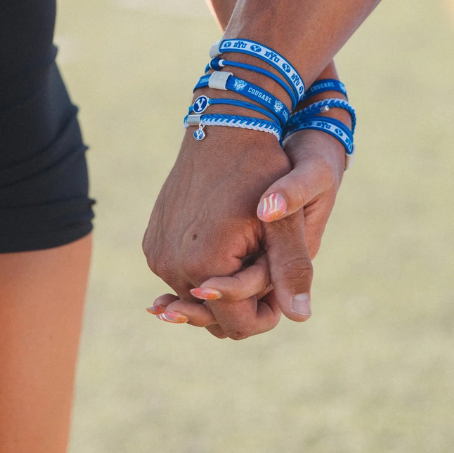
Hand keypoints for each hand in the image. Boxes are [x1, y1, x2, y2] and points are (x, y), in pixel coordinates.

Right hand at [145, 128, 345, 336]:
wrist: (224, 128)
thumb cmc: (262, 172)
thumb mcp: (284, 223)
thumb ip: (291, 270)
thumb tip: (301, 317)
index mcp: (204, 264)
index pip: (236, 324)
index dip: (266, 317)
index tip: (284, 292)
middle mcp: (171, 265)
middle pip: (212, 317)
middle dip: (244, 304)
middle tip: (268, 271)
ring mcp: (157, 254)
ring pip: (196, 297)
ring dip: (224, 289)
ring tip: (249, 252)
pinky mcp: (153, 242)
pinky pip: (181, 275)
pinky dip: (204, 271)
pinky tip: (227, 245)